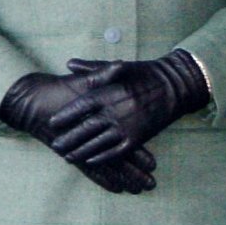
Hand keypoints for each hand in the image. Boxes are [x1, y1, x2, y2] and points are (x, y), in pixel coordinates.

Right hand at [0, 72, 155, 193]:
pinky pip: (90, 171)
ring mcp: (79, 147)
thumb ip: (102, 75)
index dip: (137, 153)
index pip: (119, 140)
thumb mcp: (79, 81)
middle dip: (134, 173)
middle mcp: (87, 138)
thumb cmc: (55, 90)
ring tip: (139, 190)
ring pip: (105, 168)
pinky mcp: (70, 153)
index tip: (153, 164)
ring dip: (123, 179)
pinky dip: (104, 180)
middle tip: (151, 185)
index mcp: (93, 120)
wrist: (28, 102)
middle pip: (115, 160)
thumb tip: (121, 65)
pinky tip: (116, 189)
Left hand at [48, 50, 210, 165]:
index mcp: (108, 92)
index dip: (66, 115)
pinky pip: (116, 151)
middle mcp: (115, 111)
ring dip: (81, 151)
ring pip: (98, 143)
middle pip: (86, 128)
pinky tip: (91, 161)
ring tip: (67, 157)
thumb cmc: (144, 74)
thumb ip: (92, 68)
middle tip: (55, 145)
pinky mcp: (137, 138)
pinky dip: (102, 157)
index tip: (52, 122)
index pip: (81, 106)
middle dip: (69, 138)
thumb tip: (69, 63)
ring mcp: (126, 127)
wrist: (174, 86)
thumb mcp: (118, 67)